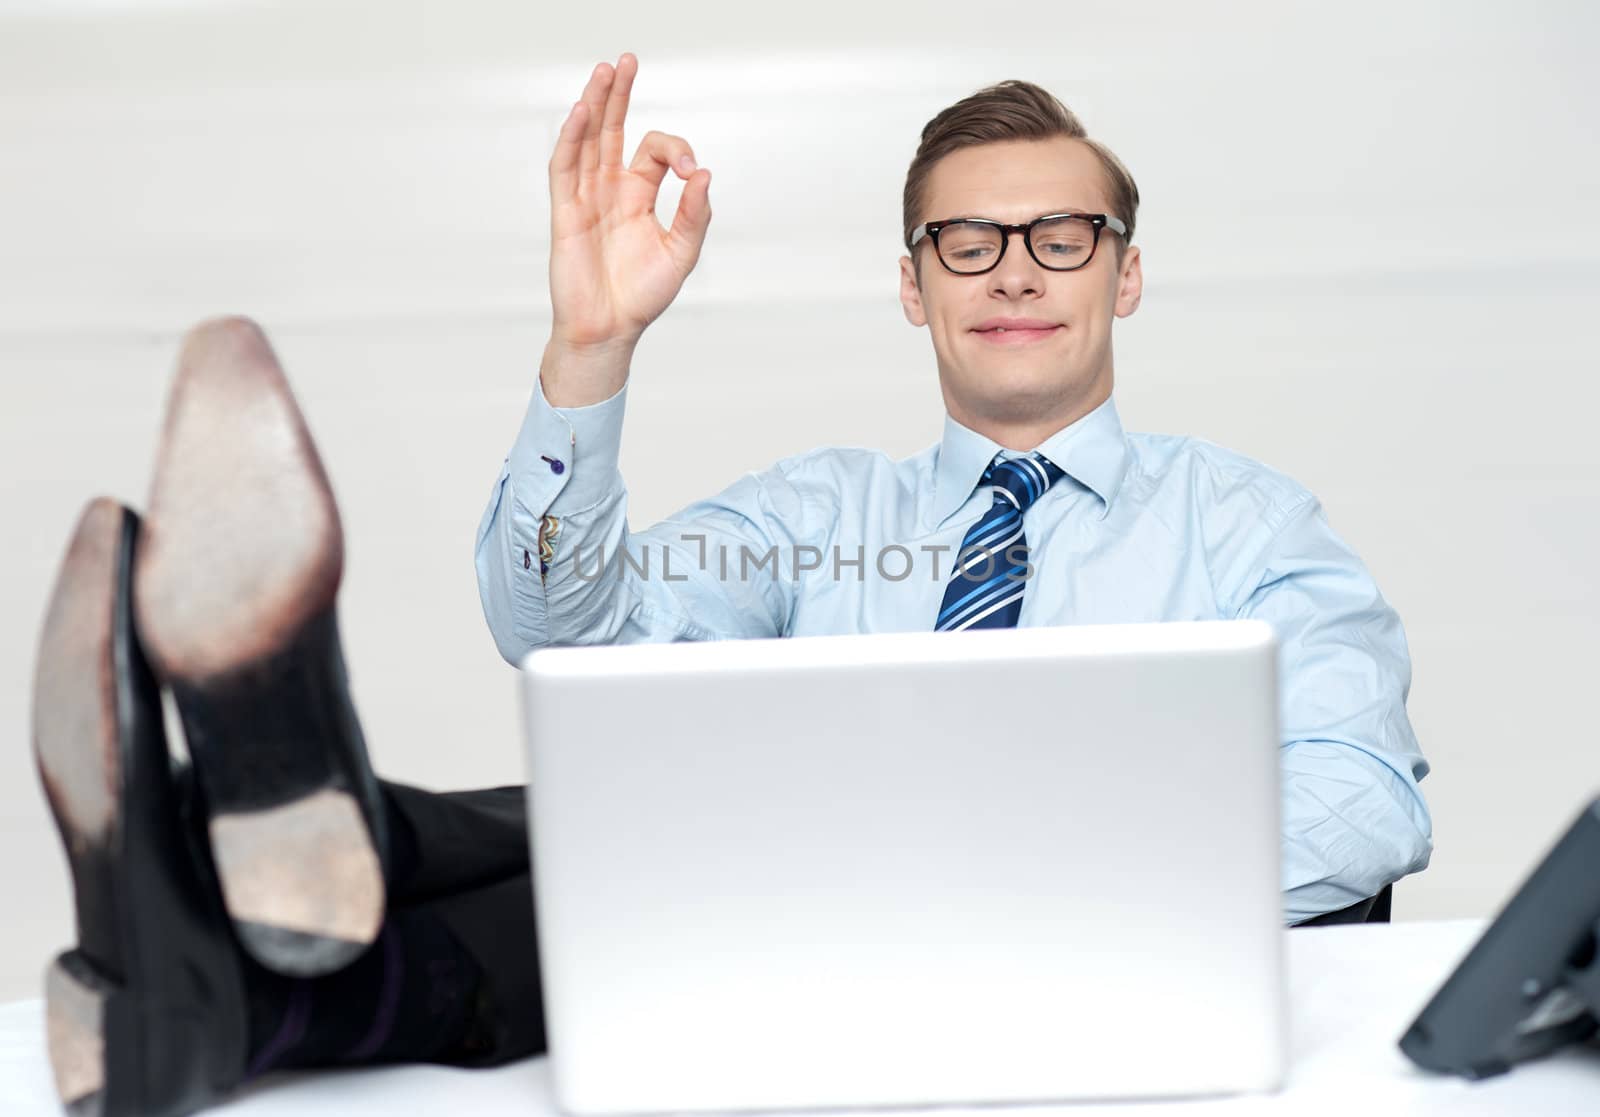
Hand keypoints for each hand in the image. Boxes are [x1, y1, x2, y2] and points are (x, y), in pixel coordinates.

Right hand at [547, 53, 711, 355]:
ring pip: (588, 141)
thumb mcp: (682, 253)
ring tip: (605, 72)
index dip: (675, 150)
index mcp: (639, 196)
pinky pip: (565, 169)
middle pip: (612, 131)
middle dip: (619, 96)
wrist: (610, 329)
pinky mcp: (566, 213)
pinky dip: (571, 139)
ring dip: (596, 106)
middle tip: (627, 61)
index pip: (654, 152)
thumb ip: (695, 215)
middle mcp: (611, 190)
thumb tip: (704, 174)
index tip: (689, 170)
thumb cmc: (642, 296)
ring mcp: (586, 198)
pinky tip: (580, 112)